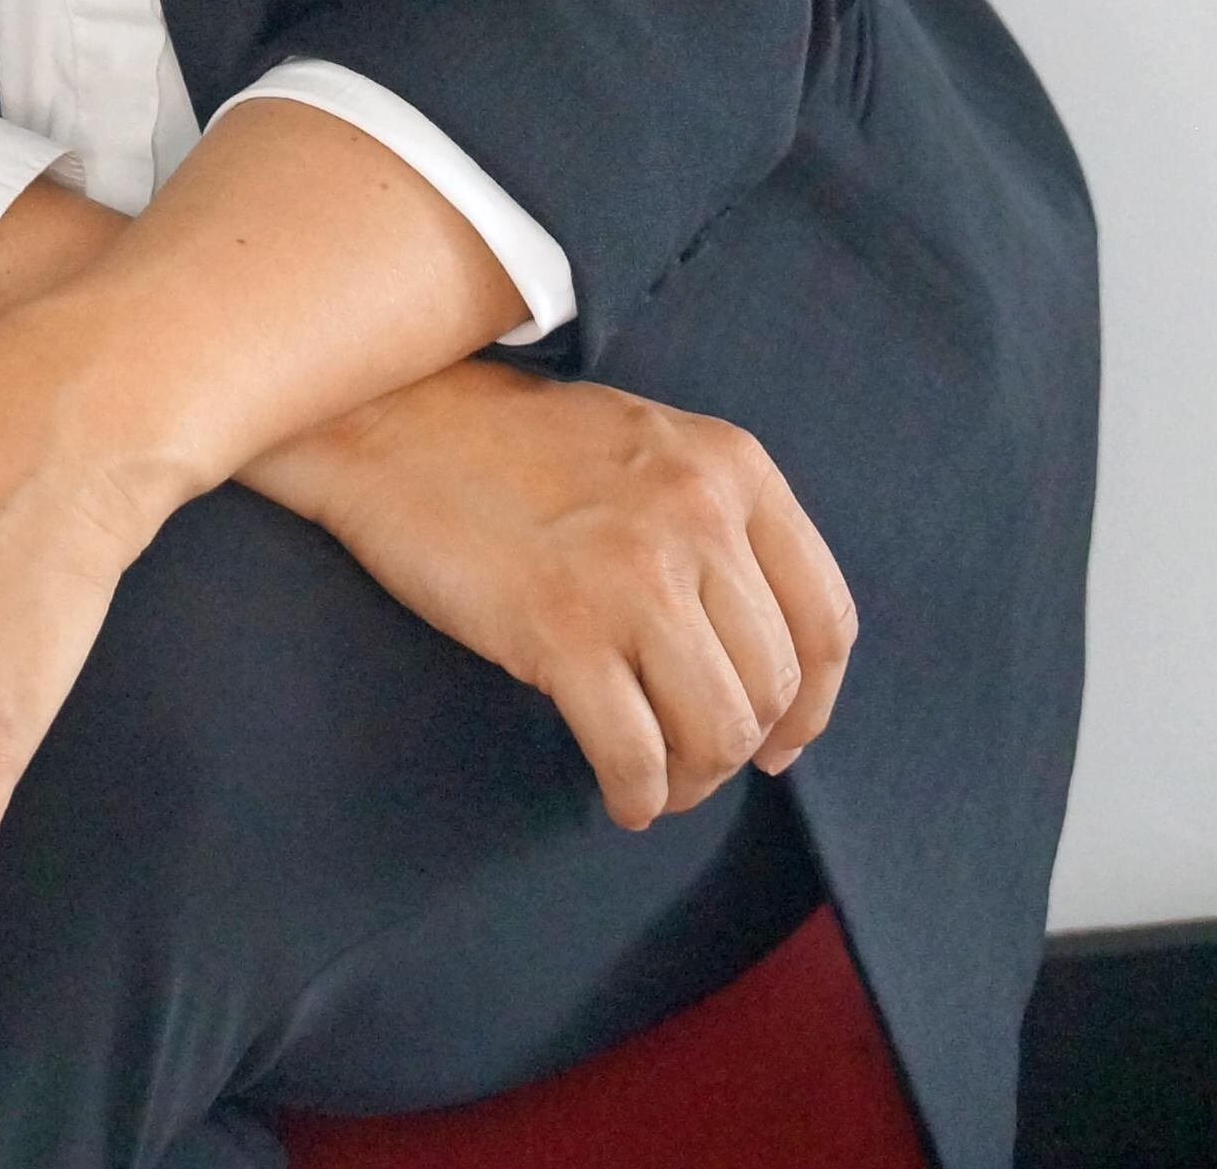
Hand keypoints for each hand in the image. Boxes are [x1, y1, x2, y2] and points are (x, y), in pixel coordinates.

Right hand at [279, 358, 856, 827]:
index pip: (825, 618)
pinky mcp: (561, 629)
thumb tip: (768, 660)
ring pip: (718, 732)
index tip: (781, 741)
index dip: (812, 704)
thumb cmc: (514, 445)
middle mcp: (698, 516)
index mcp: (731, 467)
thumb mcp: (648, 446)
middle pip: (771, 687)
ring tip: (655, 779)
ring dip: (691, 779)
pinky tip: (618, 793)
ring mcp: (632, 574)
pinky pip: (638, 754)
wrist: (391, 421)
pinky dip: (637, 794)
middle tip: (690, 762)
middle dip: (737, 746)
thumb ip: (717, 524)